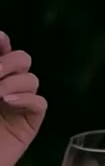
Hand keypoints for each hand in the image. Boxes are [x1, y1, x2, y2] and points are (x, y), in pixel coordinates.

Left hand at [0, 32, 46, 165]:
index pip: (2, 48)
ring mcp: (17, 105)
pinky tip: (8, 103)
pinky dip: (27, 99)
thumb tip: (1, 51)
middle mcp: (3, 86)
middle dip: (9, 61)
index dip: (1, 41)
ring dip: (15, 81)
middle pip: (22, 59)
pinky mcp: (28, 124)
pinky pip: (40, 103)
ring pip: (32, 79)